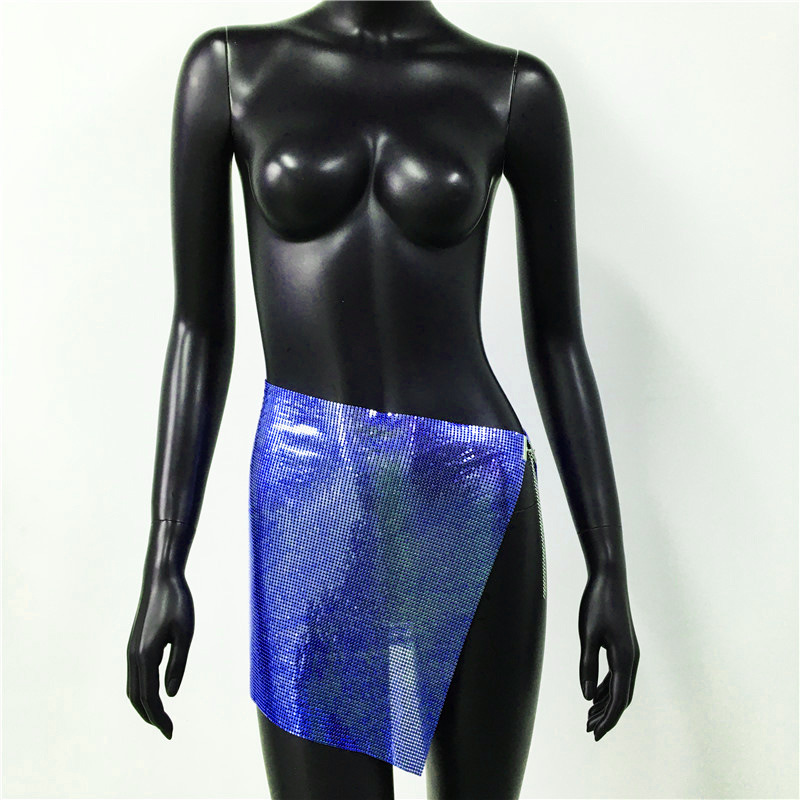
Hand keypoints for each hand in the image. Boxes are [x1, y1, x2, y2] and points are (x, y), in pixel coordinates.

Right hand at [127, 565, 194, 738]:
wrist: (161, 579)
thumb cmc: (177, 603)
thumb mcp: (185, 633)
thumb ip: (178, 664)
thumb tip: (170, 694)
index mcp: (146, 655)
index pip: (150, 697)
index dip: (160, 717)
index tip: (170, 733)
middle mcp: (133, 656)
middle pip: (138, 698)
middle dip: (151, 717)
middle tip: (168, 731)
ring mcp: (131, 651)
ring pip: (132, 689)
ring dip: (144, 706)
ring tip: (160, 719)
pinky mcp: (134, 645)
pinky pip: (133, 677)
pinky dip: (140, 692)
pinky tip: (153, 694)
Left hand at [578, 568, 638, 740]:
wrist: (609, 579)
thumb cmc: (598, 604)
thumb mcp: (588, 635)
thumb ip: (587, 666)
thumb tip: (587, 696)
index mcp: (625, 659)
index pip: (618, 699)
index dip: (607, 719)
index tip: (595, 734)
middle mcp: (631, 659)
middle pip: (622, 697)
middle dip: (607, 716)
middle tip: (589, 730)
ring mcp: (628, 652)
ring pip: (620, 687)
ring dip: (606, 703)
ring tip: (589, 717)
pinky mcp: (622, 646)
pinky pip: (617, 675)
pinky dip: (607, 688)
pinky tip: (594, 694)